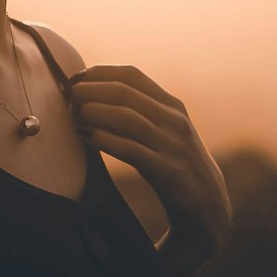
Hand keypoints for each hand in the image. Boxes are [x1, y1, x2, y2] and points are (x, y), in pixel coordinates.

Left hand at [68, 64, 231, 259]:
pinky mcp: (167, 170)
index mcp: (172, 105)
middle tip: (69, 99)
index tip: (75, 80)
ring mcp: (172, 144)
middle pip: (124, 92)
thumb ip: (139, 112)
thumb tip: (93, 95)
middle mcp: (174, 119)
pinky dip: (105, 139)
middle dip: (90, 91)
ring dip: (93, 112)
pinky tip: (86, 137)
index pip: (131, 75)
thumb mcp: (164, 131)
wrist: (207, 203)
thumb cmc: (174, 163)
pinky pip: (130, 149)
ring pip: (125, 116)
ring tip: (75, 117)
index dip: (99, 73)